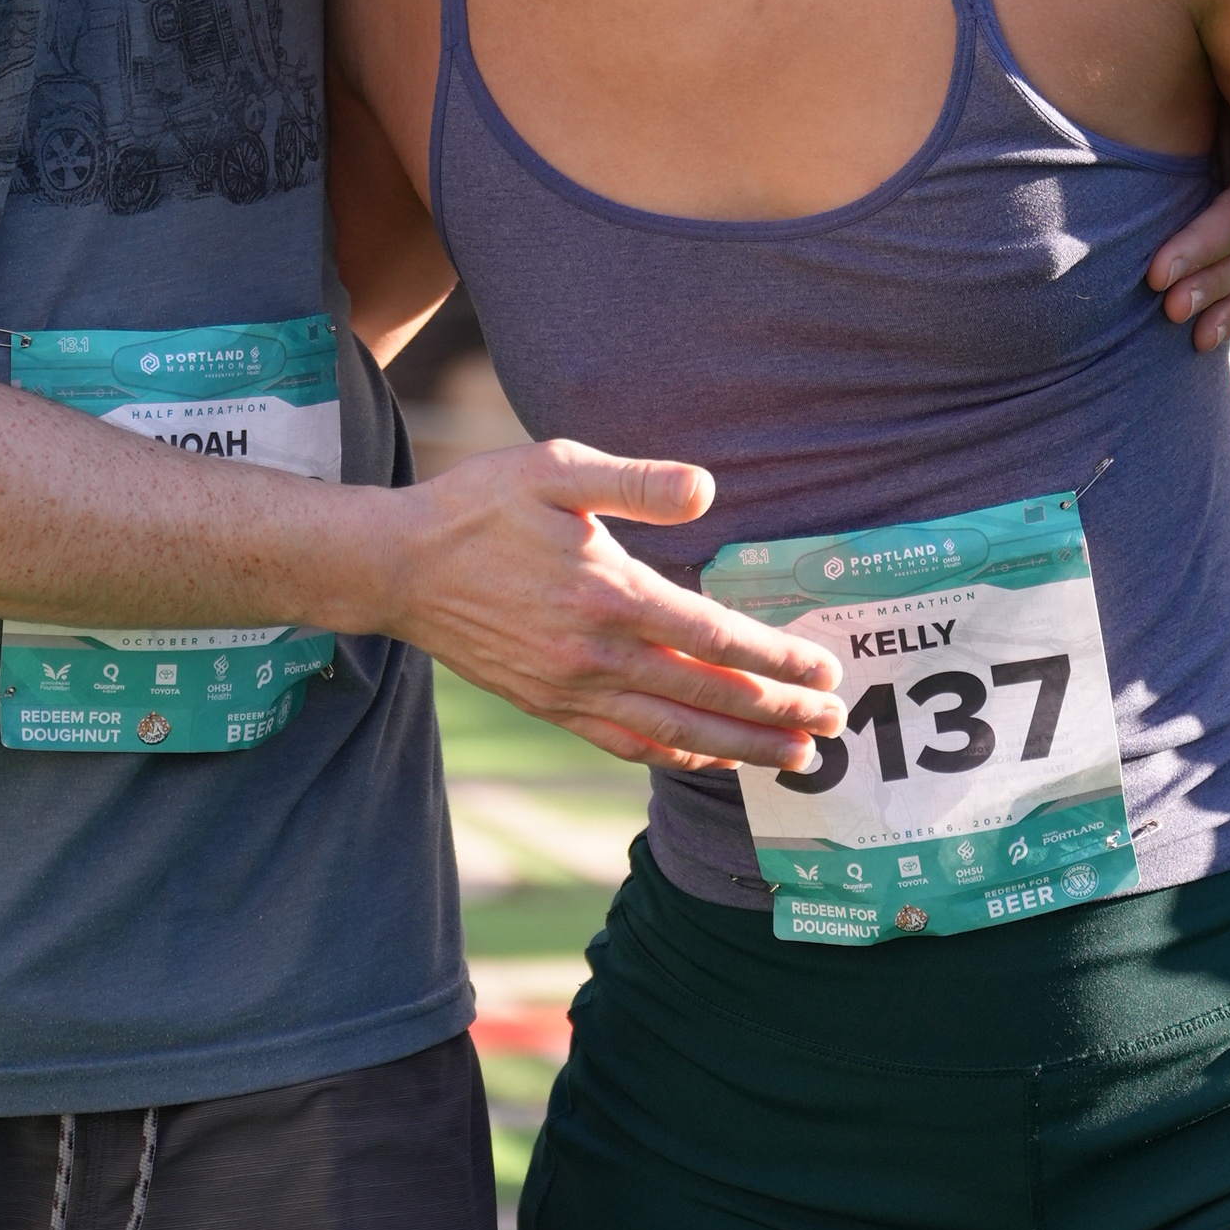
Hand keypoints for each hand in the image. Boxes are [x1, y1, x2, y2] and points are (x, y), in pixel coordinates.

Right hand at [378, 439, 845, 775]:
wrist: (395, 566)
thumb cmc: (478, 507)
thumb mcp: (554, 468)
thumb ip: (635, 482)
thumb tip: (706, 489)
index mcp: (608, 594)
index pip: (714, 638)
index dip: (775, 659)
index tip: (823, 671)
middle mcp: (595, 654)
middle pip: (707, 694)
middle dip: (778, 713)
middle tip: (833, 726)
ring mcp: (570, 690)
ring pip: (674, 731)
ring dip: (740, 749)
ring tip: (796, 761)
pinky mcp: (548, 706)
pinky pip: (625, 743)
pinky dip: (676, 757)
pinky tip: (711, 760)